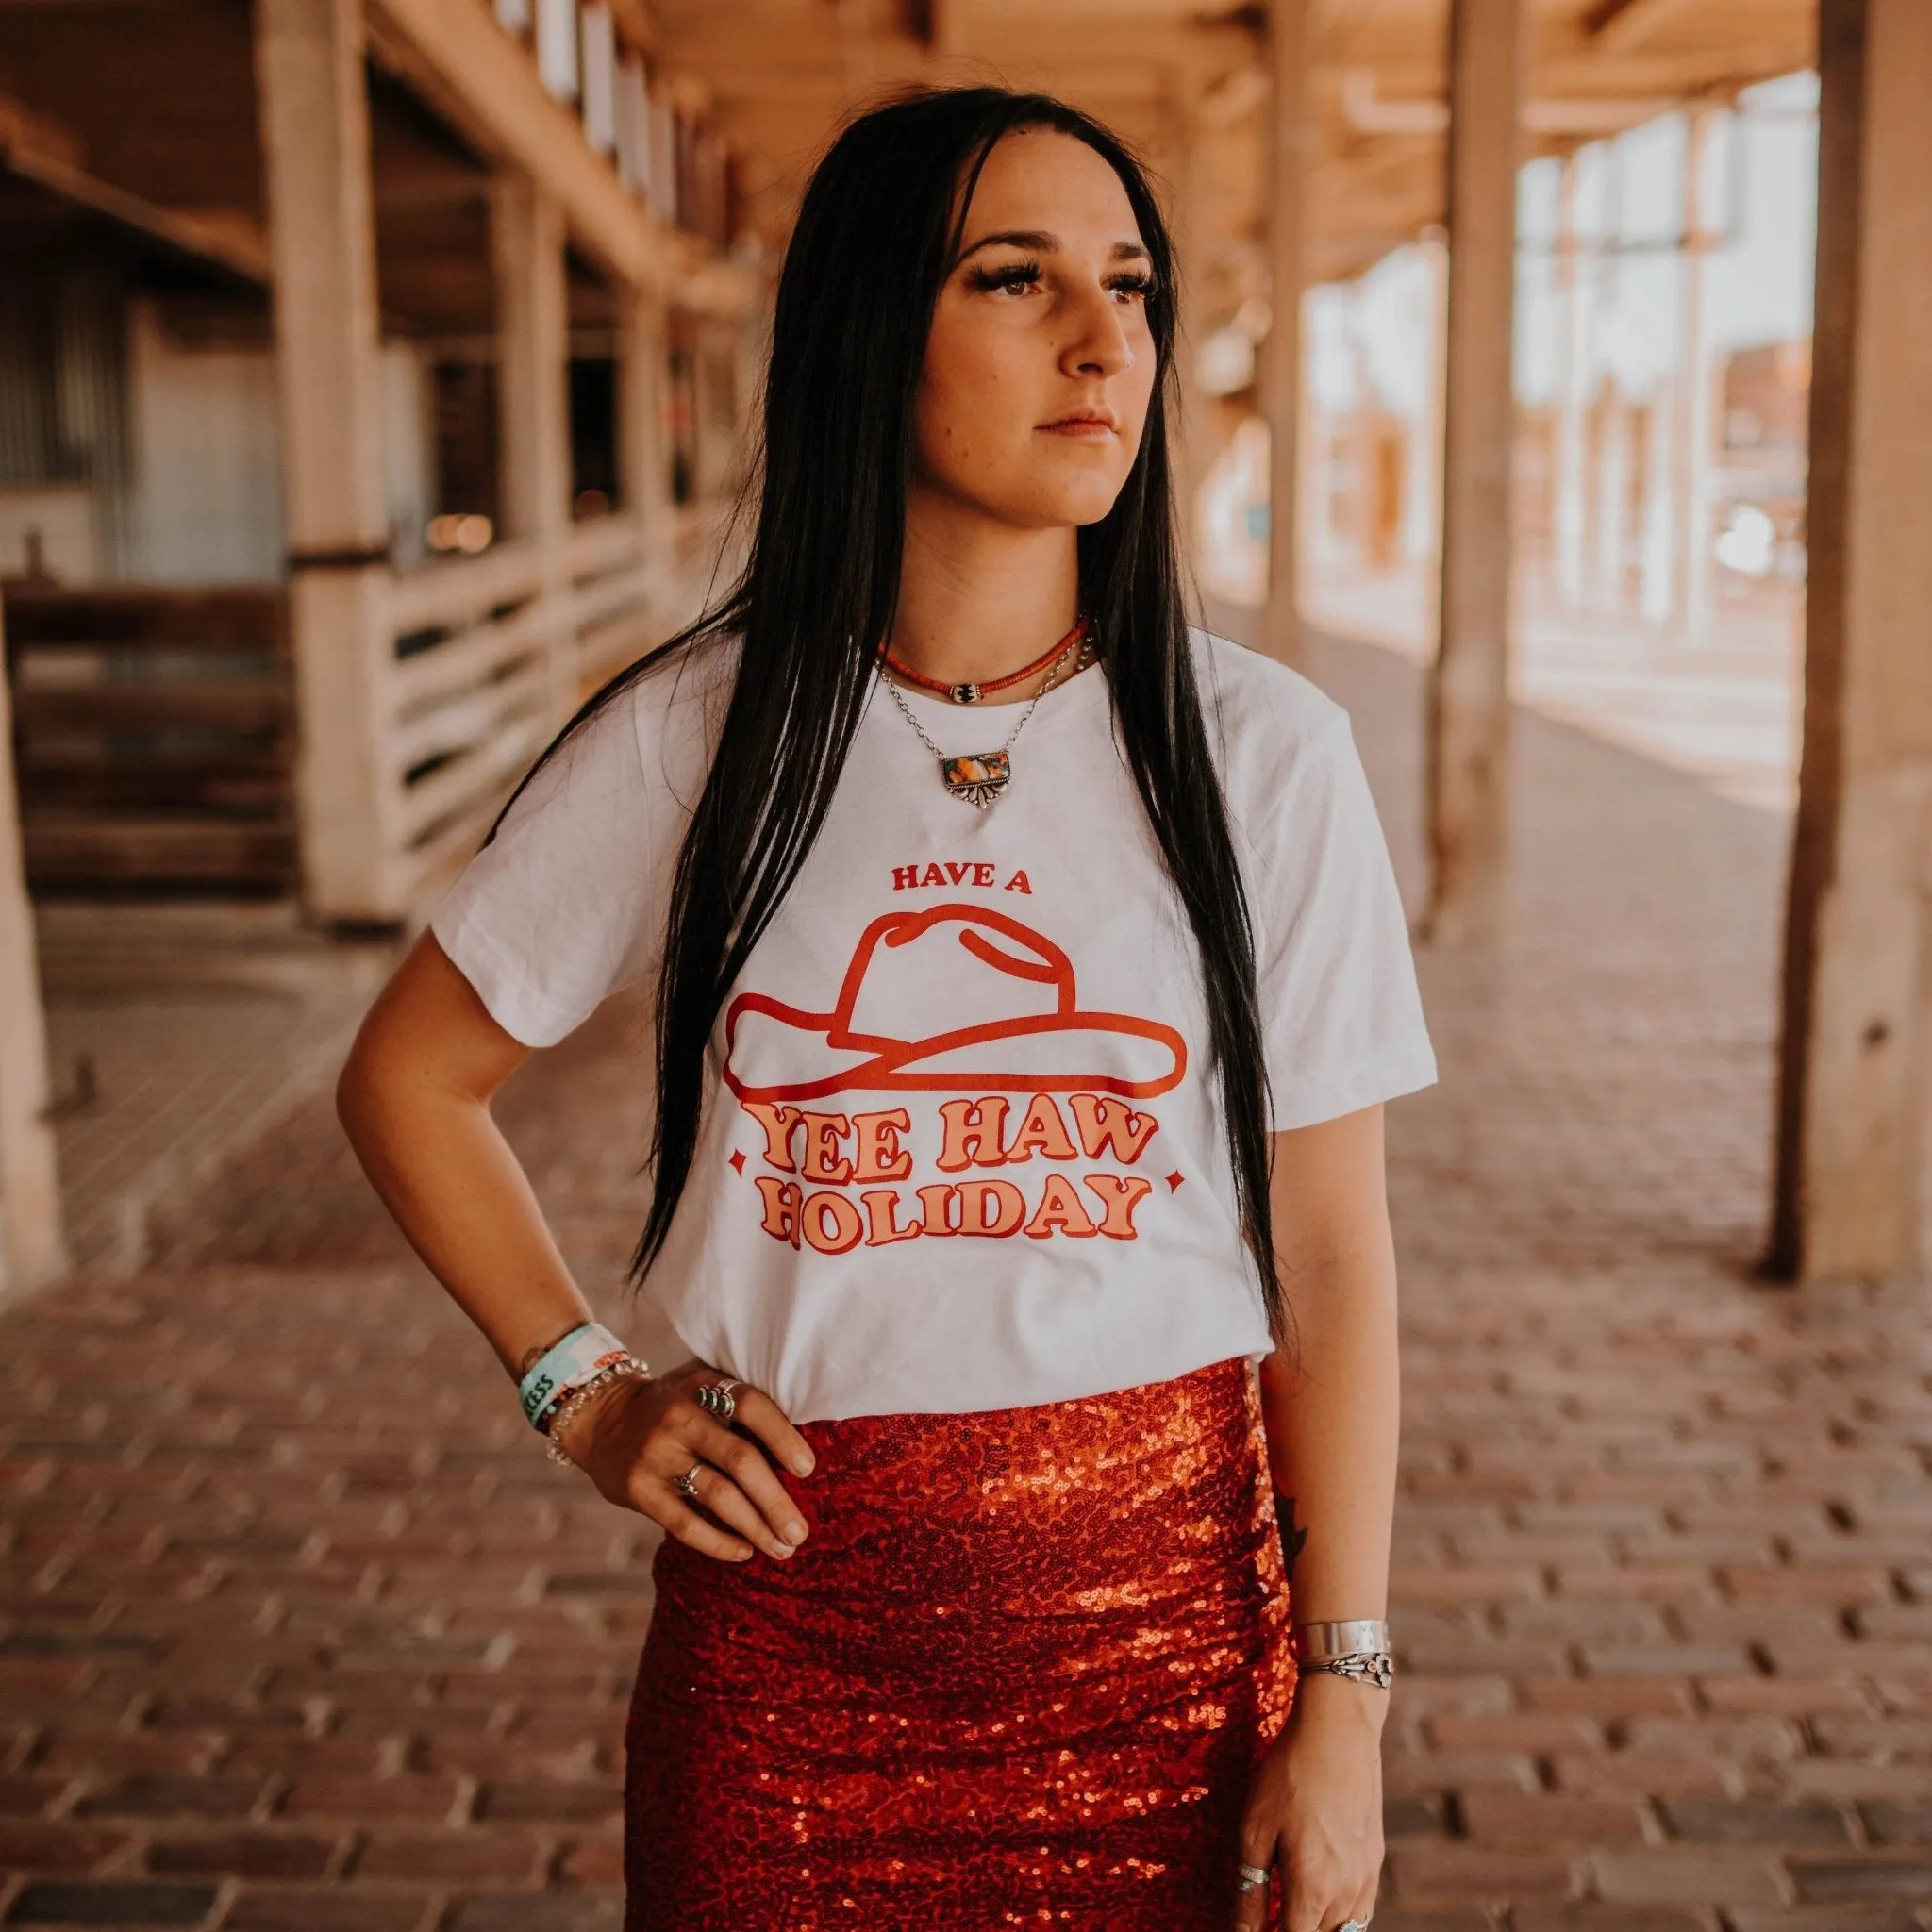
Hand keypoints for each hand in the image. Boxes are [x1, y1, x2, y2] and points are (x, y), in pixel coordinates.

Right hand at [553, 1359, 815, 1563]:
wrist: (600, 1416)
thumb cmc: (674, 1406)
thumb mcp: (700, 1385)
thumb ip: (740, 1404)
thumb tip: (804, 1445)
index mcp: (702, 1385)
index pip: (751, 1405)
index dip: (783, 1437)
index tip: (808, 1470)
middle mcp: (679, 1417)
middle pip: (739, 1459)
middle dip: (776, 1500)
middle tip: (801, 1532)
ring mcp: (656, 1454)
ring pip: (716, 1496)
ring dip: (755, 1527)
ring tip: (782, 1548)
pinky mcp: (637, 1489)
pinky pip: (684, 1523)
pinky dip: (719, 1542)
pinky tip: (744, 1552)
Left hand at [1236, 1675, 1385, 1930]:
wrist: (1338, 1731)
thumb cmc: (1289, 1776)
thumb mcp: (1255, 1830)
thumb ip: (1251, 1890)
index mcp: (1313, 1891)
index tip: (1257, 1928)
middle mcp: (1346, 1894)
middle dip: (1293, 1930)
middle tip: (1270, 1913)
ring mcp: (1366, 1877)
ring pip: (1345, 1929)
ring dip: (1318, 1926)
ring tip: (1291, 1910)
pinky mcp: (1375, 1859)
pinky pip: (1361, 1908)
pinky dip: (1340, 1915)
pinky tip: (1320, 1897)